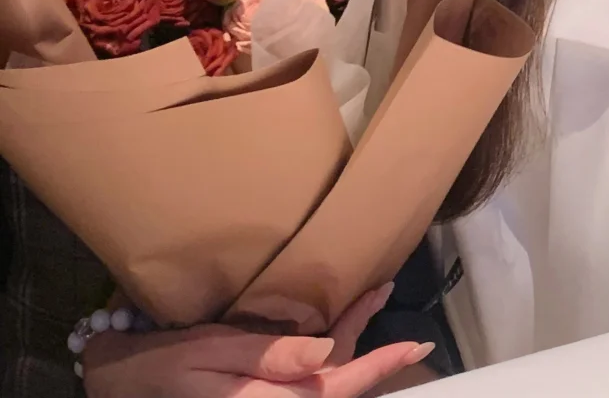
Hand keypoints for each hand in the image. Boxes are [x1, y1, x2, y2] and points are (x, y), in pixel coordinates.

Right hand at [82, 286, 435, 397]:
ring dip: (350, 337)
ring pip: (323, 373)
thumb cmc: (165, 365)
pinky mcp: (256, 389)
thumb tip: (325, 355)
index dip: (380, 365)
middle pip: (337, 378)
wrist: (121, 381)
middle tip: (388, 292)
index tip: (415, 343)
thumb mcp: (214, 354)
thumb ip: (272, 357)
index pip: (339, 387)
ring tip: (373, 295)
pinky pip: (301, 371)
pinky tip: (331, 322)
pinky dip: (324, 345)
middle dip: (371, 341)